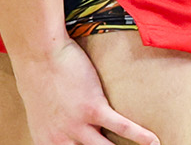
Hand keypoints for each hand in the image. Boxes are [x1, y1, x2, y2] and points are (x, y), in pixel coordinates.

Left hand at [13, 39, 157, 144]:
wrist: (38, 54)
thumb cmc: (36, 78)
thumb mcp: (38, 113)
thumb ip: (52, 130)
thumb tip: (63, 135)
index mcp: (47, 142)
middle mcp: (61, 140)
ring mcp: (77, 125)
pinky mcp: (92, 108)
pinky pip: (121, 127)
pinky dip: (141, 136)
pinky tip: (154, 141)